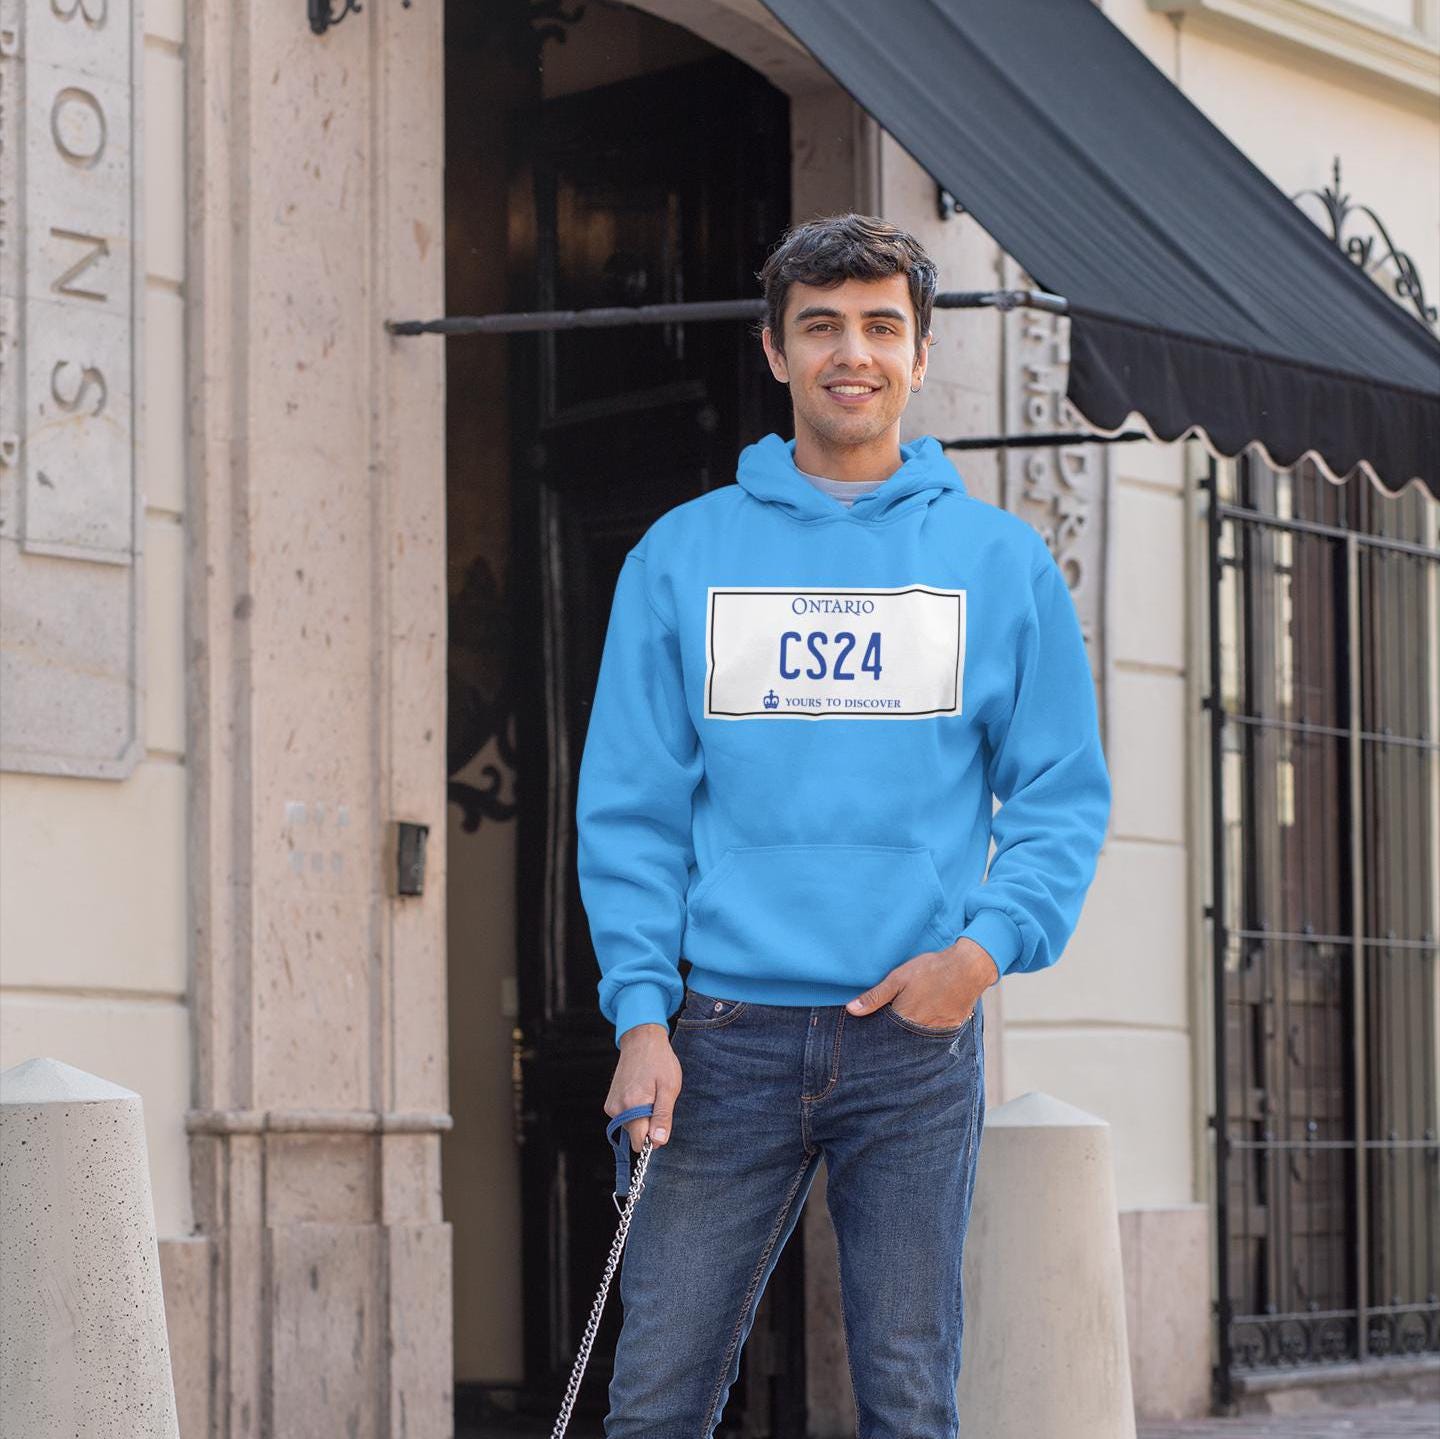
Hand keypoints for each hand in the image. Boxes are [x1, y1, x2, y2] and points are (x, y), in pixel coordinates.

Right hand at [605, 1023, 681, 1150]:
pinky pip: (624, 1118)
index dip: (654, 1136)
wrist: (641, 1041)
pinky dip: (634, 1110)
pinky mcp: (609, 1102)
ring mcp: (611, 1105)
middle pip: (635, 1135)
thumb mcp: (669, 1088)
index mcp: (633, 1106)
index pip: (639, 1143)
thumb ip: (663, 1117)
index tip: (661, 1120)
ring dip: (642, 1116)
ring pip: (630, 1127)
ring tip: (649, 1093)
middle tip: (657, 1101)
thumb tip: (658, 1141)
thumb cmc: (659, 1062)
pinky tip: (640, 1092)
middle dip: (648, 1125)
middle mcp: (617, 1108)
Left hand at [845, 938, 999, 1027]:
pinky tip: (926, 1019)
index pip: (884, 1034)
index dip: (878, 1030)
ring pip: (917, 1039)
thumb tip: (852, 1010)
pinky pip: (934, 1036)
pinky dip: (927, 1030)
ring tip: (909, 1019)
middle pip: (901, 1039)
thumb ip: (875, 996)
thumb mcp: (898, 978)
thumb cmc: (930, 970)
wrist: (968, 968)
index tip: (872, 1029)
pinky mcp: (950, 1028)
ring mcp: (937, 1031)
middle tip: (893, 1022)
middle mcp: (920, 1030)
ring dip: (910, 1034)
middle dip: (894, 1035)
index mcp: (904, 1019)